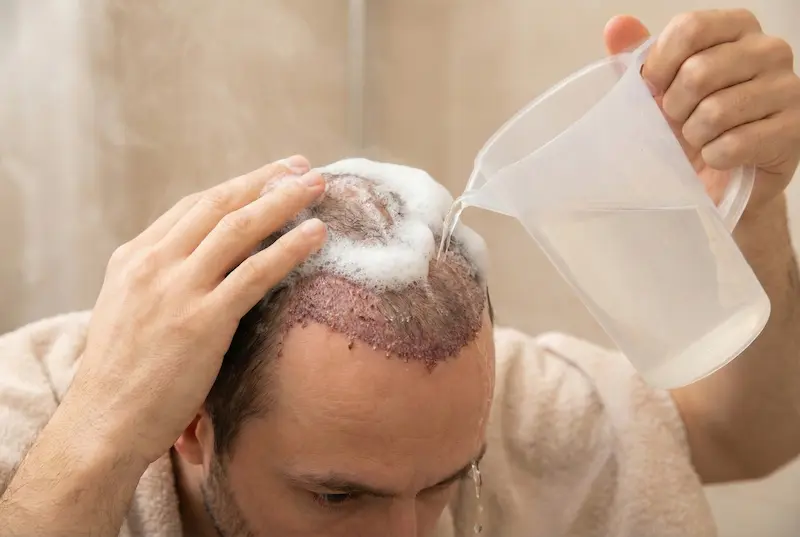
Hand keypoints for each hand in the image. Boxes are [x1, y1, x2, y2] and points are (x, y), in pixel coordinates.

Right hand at [65, 156, 326, 464]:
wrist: (103, 424)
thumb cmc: (121, 376)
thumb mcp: (128, 311)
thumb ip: (160, 280)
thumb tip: (202, 265)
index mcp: (133, 257)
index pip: (192, 207)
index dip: (237, 187)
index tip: (269, 175)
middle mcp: (152, 264)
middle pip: (218, 206)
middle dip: (264, 181)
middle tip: (302, 167)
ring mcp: (176, 290)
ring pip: (239, 229)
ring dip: (283, 202)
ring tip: (318, 187)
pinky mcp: (201, 321)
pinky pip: (254, 273)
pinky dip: (288, 248)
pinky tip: (315, 235)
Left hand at [604, 9, 799, 215]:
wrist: (722, 175)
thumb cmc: (691, 122)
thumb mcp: (661, 86)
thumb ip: (640, 54)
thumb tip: (617, 26)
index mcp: (736, 28)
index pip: (690, 28)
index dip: (660, 65)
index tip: (652, 90)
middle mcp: (769, 49)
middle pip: (699, 71)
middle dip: (675, 107)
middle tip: (678, 121)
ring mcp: (787, 88)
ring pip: (716, 111)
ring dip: (694, 135)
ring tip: (699, 139)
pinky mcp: (794, 129)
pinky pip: (734, 145)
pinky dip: (715, 157)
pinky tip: (720, 156)